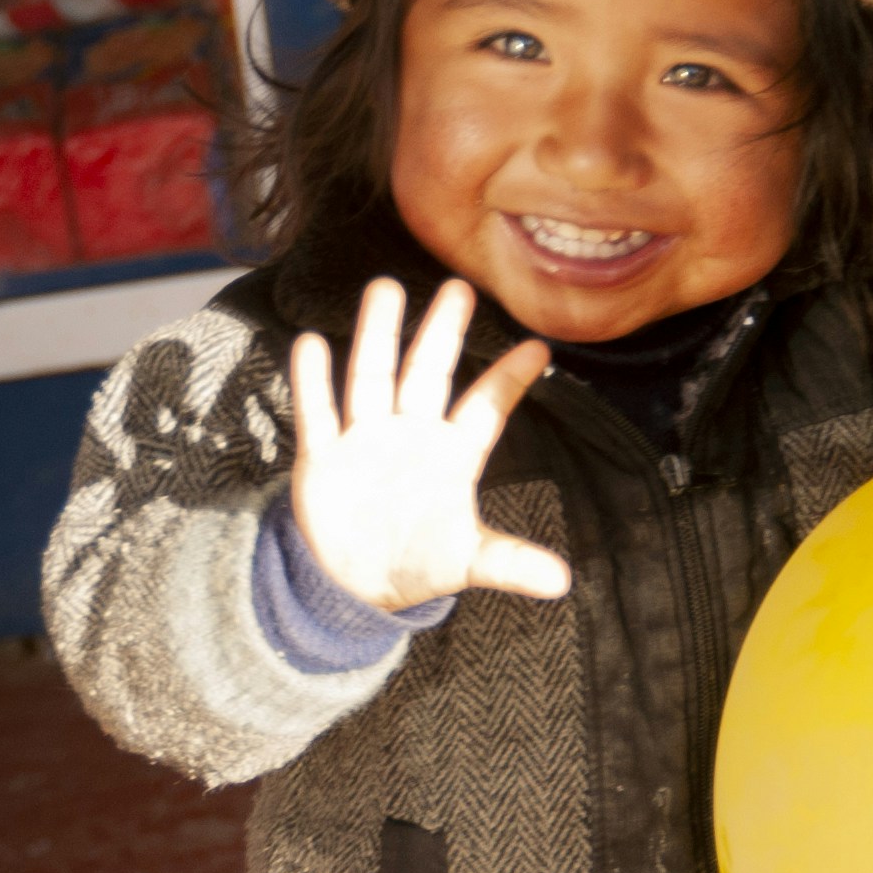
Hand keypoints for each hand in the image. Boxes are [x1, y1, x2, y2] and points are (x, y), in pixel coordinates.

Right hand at [290, 277, 570, 612]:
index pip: (485, 410)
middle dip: (442, 334)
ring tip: (385, 289)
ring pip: (372, 377)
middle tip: (459, 289)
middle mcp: (411, 435)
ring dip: (377, 336)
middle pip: (427, 374)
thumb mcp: (467, 563)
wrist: (356, 583)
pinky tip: (310, 343)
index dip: (508, 381)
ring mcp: (365, 440)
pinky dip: (313, 382)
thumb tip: (562, 582)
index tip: (538, 348)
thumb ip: (509, 562)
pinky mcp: (324, 458)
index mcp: (452, 455)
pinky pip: (318, 414)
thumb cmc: (421, 560)